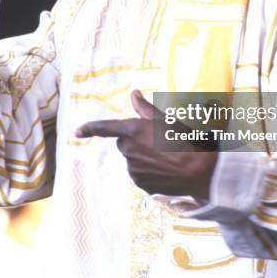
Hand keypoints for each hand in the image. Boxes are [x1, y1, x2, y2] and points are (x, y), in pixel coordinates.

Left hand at [76, 90, 217, 200]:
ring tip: (167, 157)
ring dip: (144, 157)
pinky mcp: (140, 184)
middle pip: (125, 143)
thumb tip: (134, 94)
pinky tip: (166, 169)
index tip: (76, 131)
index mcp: (132, 131)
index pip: (104, 128)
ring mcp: (133, 169)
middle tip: (160, 141)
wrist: (200, 172)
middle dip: (137, 142)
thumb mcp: (166, 119)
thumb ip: (145, 108)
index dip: (89, 128)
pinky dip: (149, 171)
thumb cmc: (185, 141)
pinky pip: (140, 174)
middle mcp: (128, 150)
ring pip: (133, 160)